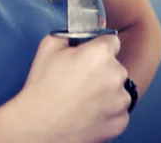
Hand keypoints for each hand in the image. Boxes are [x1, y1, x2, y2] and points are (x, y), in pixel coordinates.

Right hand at [10, 34, 130, 142]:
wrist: (39, 125)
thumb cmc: (43, 87)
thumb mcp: (49, 46)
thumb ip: (69, 34)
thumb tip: (78, 36)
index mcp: (100, 53)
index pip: (112, 40)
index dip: (99, 46)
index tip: (90, 55)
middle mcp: (116, 75)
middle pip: (115, 65)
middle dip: (101, 69)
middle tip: (80, 78)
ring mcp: (120, 101)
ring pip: (118, 89)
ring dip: (106, 90)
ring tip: (83, 97)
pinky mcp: (120, 122)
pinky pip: (119, 111)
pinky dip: (107, 110)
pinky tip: (88, 111)